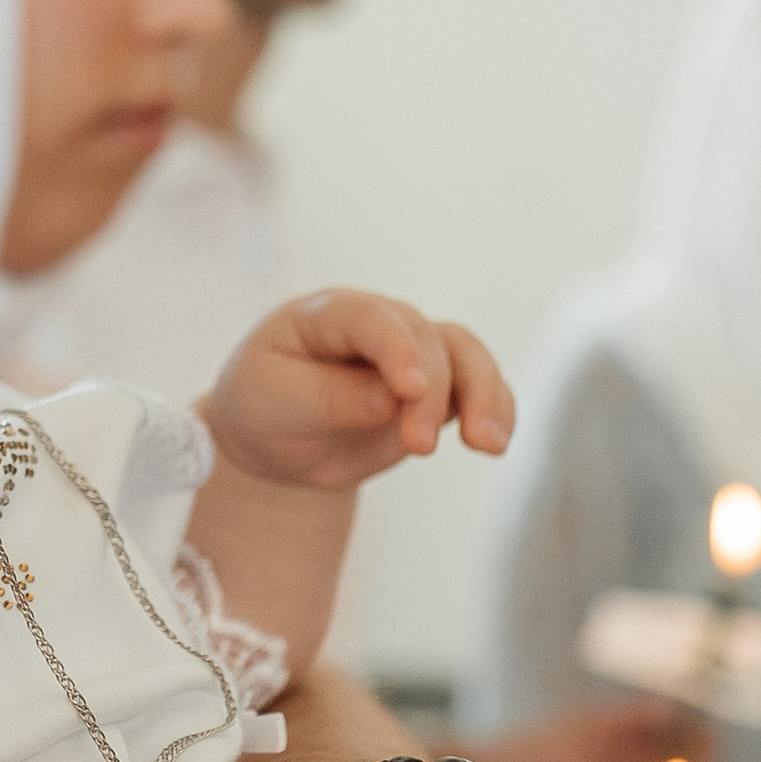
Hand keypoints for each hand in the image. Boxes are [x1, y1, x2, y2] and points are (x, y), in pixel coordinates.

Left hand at [207, 287, 513, 493]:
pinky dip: (495, 409)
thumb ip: (331, 398)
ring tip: (487, 445)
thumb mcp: (275, 405)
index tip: (410, 389)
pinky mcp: (437, 386)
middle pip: (424, 340)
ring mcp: (413, 351)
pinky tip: (496, 443)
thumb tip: (390, 400)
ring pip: (465, 354)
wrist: (276, 442)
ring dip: (483, 395)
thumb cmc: (264, 410)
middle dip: (430, 394)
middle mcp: (378, 323)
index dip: (394, 348)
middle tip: (419, 447)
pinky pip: (478, 387)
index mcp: (327, 315)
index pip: (368, 317)